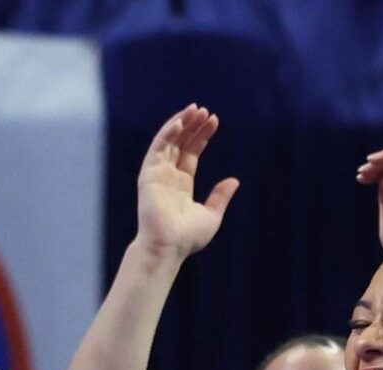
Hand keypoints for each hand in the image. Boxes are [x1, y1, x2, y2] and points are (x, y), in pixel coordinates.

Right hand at [131, 105, 238, 260]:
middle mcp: (168, 176)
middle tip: (205, 111)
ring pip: (169, 141)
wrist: (168, 246)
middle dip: (192, 126)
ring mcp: (157, 174)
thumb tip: (234, 180)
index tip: (214, 121)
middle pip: (180, 143)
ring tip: (195, 109)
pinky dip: (167, 133)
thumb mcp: (211, 215)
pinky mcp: (149, 175)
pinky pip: (158, 148)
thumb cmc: (187, 237)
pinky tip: (180, 122)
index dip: (202, 136)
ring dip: (180, 123)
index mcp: (181, 185)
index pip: (191, 153)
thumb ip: (220, 196)